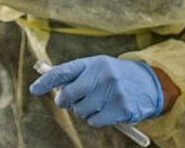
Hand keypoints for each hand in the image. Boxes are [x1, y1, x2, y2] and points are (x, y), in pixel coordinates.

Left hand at [29, 55, 163, 126]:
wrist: (150, 84)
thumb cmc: (116, 77)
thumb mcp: (98, 68)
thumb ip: (76, 75)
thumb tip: (53, 88)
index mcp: (93, 62)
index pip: (64, 71)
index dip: (47, 81)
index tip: (34, 89)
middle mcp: (102, 74)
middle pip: (68, 95)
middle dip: (67, 101)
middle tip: (75, 101)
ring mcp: (112, 91)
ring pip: (81, 111)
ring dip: (86, 112)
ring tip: (100, 103)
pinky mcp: (121, 107)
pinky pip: (95, 122)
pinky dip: (98, 120)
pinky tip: (109, 111)